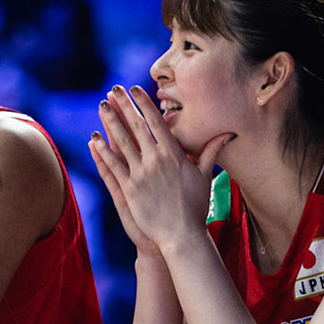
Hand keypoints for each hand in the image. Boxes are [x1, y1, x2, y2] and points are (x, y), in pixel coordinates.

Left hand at [89, 86, 229, 260]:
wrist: (182, 235)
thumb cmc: (196, 207)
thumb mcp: (204, 176)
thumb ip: (211, 151)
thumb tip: (229, 134)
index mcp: (173, 154)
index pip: (156, 122)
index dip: (144, 103)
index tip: (135, 89)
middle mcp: (155, 160)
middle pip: (136, 126)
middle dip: (124, 106)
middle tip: (113, 89)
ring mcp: (140, 175)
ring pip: (121, 142)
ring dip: (110, 122)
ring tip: (102, 106)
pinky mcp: (129, 190)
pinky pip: (113, 166)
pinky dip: (102, 151)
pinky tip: (94, 139)